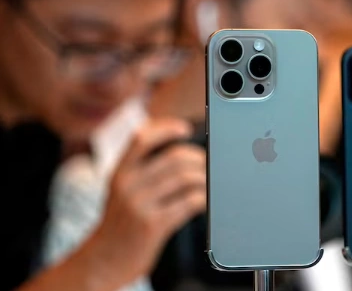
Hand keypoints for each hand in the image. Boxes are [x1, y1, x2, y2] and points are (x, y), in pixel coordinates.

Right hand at [85, 118, 205, 288]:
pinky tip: (205, 202)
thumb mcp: (120, 191)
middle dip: (199, 159)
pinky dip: (203, 199)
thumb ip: (141, 171)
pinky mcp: (153, 225)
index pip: (141, 138)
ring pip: (186, 178)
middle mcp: (127, 185)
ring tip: (210, 184)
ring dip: (205, 180)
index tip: (184, 129)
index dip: (166, 128)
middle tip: (208, 165)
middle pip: (175, 158)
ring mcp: (139, 205)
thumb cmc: (120, 224)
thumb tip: (181, 153)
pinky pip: (189, 202)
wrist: (102, 262)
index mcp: (118, 172)